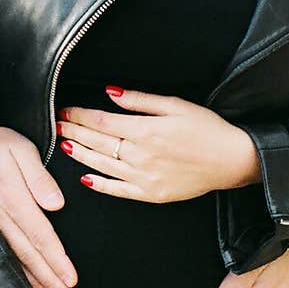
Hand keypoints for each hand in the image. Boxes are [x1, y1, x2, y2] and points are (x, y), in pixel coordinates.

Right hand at [0, 127, 76, 287]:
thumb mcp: (21, 149)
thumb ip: (38, 177)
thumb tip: (56, 205)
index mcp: (13, 198)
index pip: (40, 235)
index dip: (56, 259)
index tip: (71, 279)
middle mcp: (1, 215)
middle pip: (29, 254)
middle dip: (49, 280)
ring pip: (16, 258)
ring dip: (35, 282)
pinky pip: (4, 252)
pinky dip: (16, 272)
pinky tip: (26, 285)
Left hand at [56, 87, 260, 201]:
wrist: (232, 160)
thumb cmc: (206, 129)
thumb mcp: (175, 105)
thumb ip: (139, 100)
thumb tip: (110, 92)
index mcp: (145, 130)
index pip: (101, 121)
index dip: (79, 115)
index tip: (65, 110)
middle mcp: (140, 155)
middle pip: (97, 142)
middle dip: (74, 131)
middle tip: (56, 125)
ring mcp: (144, 178)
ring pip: (101, 165)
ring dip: (80, 154)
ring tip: (64, 145)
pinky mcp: (150, 194)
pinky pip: (117, 190)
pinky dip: (99, 184)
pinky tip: (84, 178)